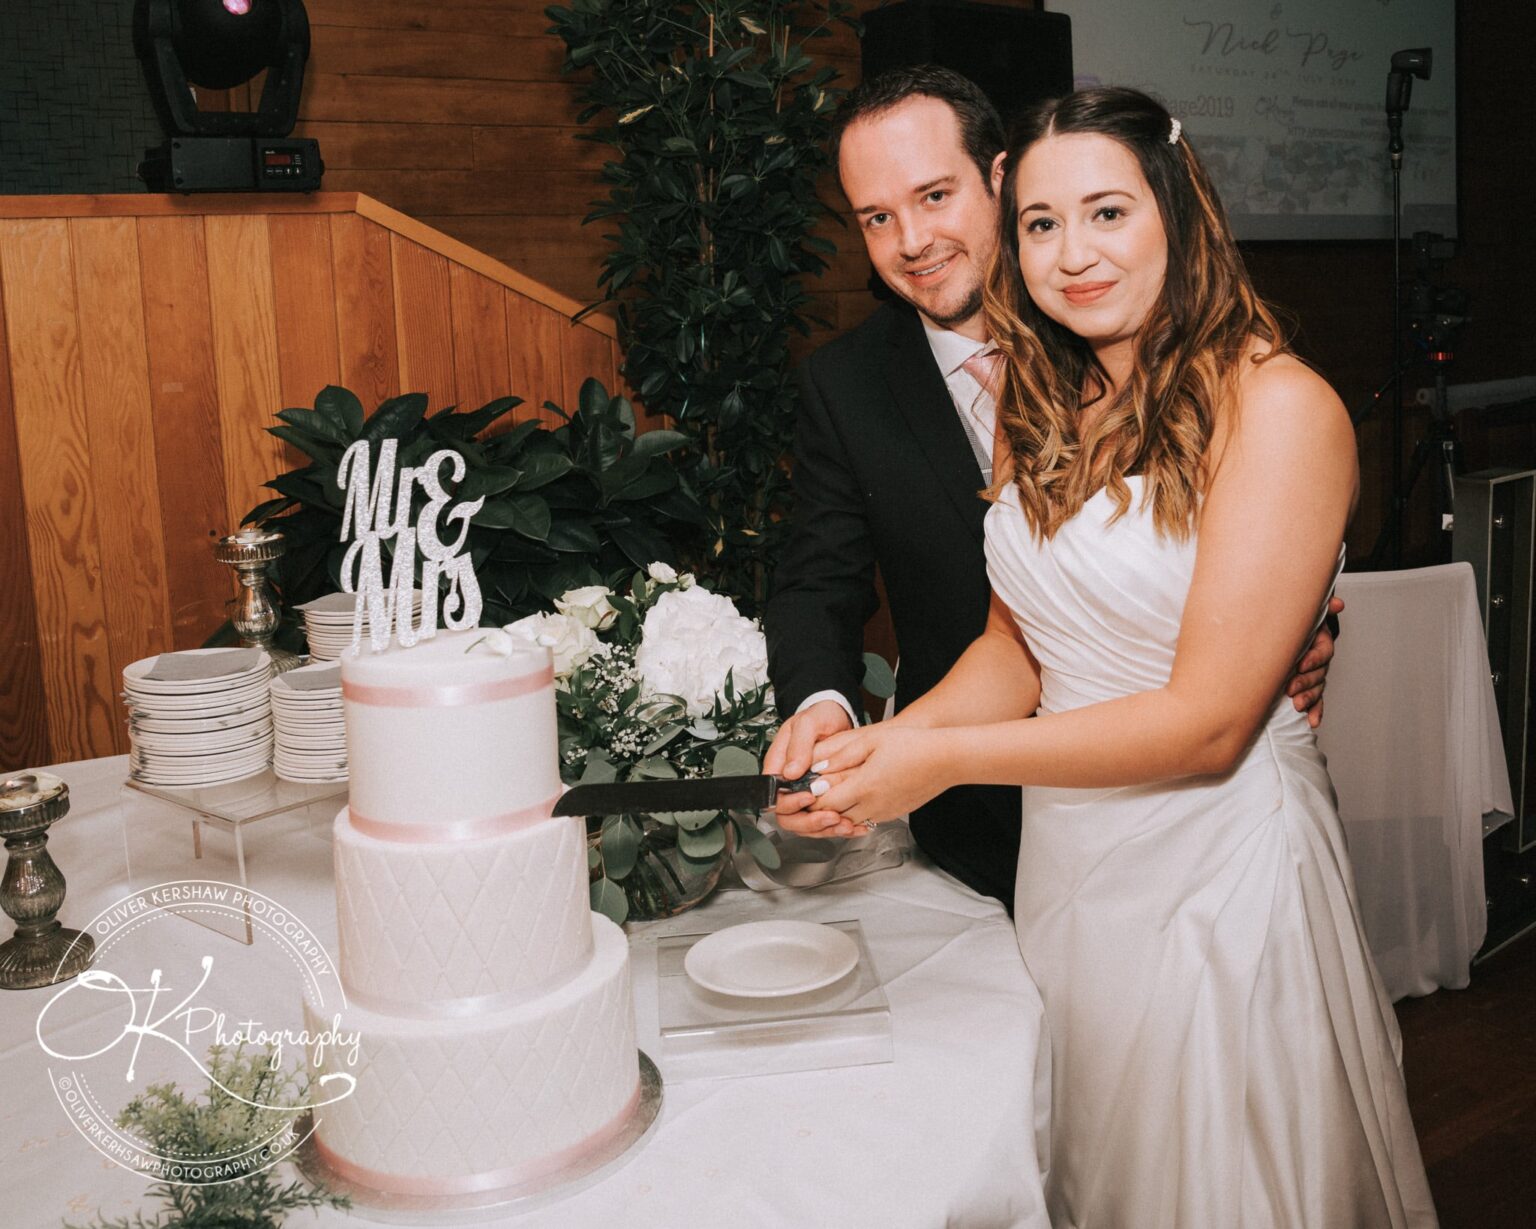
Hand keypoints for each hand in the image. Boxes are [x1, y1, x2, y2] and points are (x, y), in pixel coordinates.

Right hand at [764, 699, 853, 828]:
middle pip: (787, 816)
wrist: (837, 715)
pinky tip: (853, 826)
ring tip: (846, 824)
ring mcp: (804, 792)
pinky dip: (837, 827)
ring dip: (825, 828)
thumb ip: (798, 746)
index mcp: (779, 766)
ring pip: (805, 824)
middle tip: (831, 816)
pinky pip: (823, 820)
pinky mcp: (822, 798)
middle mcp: (789, 784)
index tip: (809, 797)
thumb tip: (789, 772)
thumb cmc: (819, 716)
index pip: (773, 795)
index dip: (789, 802)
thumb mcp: (808, 724)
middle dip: (808, 822)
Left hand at [777, 724, 953, 837]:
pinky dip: (854, 812)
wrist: (947, 759)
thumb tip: (818, 766)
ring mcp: (884, 812)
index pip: (824, 802)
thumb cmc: (914, 745)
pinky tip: (852, 797)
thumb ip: (842, 755)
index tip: (799, 789)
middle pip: (833, 816)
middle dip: (817, 809)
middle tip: (807, 796)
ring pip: (848, 821)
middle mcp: (873, 805)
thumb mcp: (872, 741)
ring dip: (835, 812)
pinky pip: (866, 818)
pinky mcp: (894, 814)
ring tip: (827, 796)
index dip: (808, 798)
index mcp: (864, 786)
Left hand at [1288, 596, 1343, 727]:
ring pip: (1317, 688)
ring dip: (1309, 698)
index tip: (1300, 664)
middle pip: (1319, 673)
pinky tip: (1312, 722)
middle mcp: (1319, 659)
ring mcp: (1314, 673)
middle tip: (1290, 688)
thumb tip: (1337, 604)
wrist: (1280, 626)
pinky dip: (1315, 711)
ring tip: (1297, 706)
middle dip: (1306, 682)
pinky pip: (1316, 700)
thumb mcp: (1301, 612)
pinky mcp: (1308, 686)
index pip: (1323, 652)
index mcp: (1320, 641)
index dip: (1313, 659)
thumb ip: (1318, 608)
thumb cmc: (1289, 619)